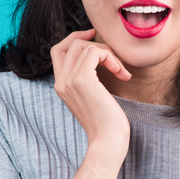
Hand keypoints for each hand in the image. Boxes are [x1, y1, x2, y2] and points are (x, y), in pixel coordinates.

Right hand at [50, 28, 131, 151]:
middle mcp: (61, 82)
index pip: (58, 50)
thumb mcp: (93, 97)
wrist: (108, 141)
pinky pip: (94, 52)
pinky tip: (121, 73)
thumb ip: (88, 79)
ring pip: (84, 46)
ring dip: (107, 52)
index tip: (93, 36)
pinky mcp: (82, 80)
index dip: (75, 38)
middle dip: (95, 45)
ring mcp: (69, 80)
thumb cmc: (106, 124)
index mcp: (61, 86)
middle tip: (114, 59)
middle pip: (71, 44)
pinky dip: (110, 57)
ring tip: (120, 70)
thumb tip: (99, 57)